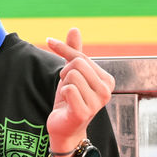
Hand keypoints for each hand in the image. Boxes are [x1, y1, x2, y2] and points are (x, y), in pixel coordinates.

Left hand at [46, 27, 113, 151]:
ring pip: (71, 76)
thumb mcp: (72, 73)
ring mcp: (97, 103)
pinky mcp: (85, 112)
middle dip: (65, 74)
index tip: (49, 41)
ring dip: (63, 86)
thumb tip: (74, 29)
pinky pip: (68, 90)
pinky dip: (63, 95)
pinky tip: (67, 104)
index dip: (63, 49)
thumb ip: (74, 52)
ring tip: (68, 97)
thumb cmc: (70, 100)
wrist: (65, 128)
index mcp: (107, 80)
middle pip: (76, 64)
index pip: (81, 56)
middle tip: (67, 87)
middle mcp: (107, 91)